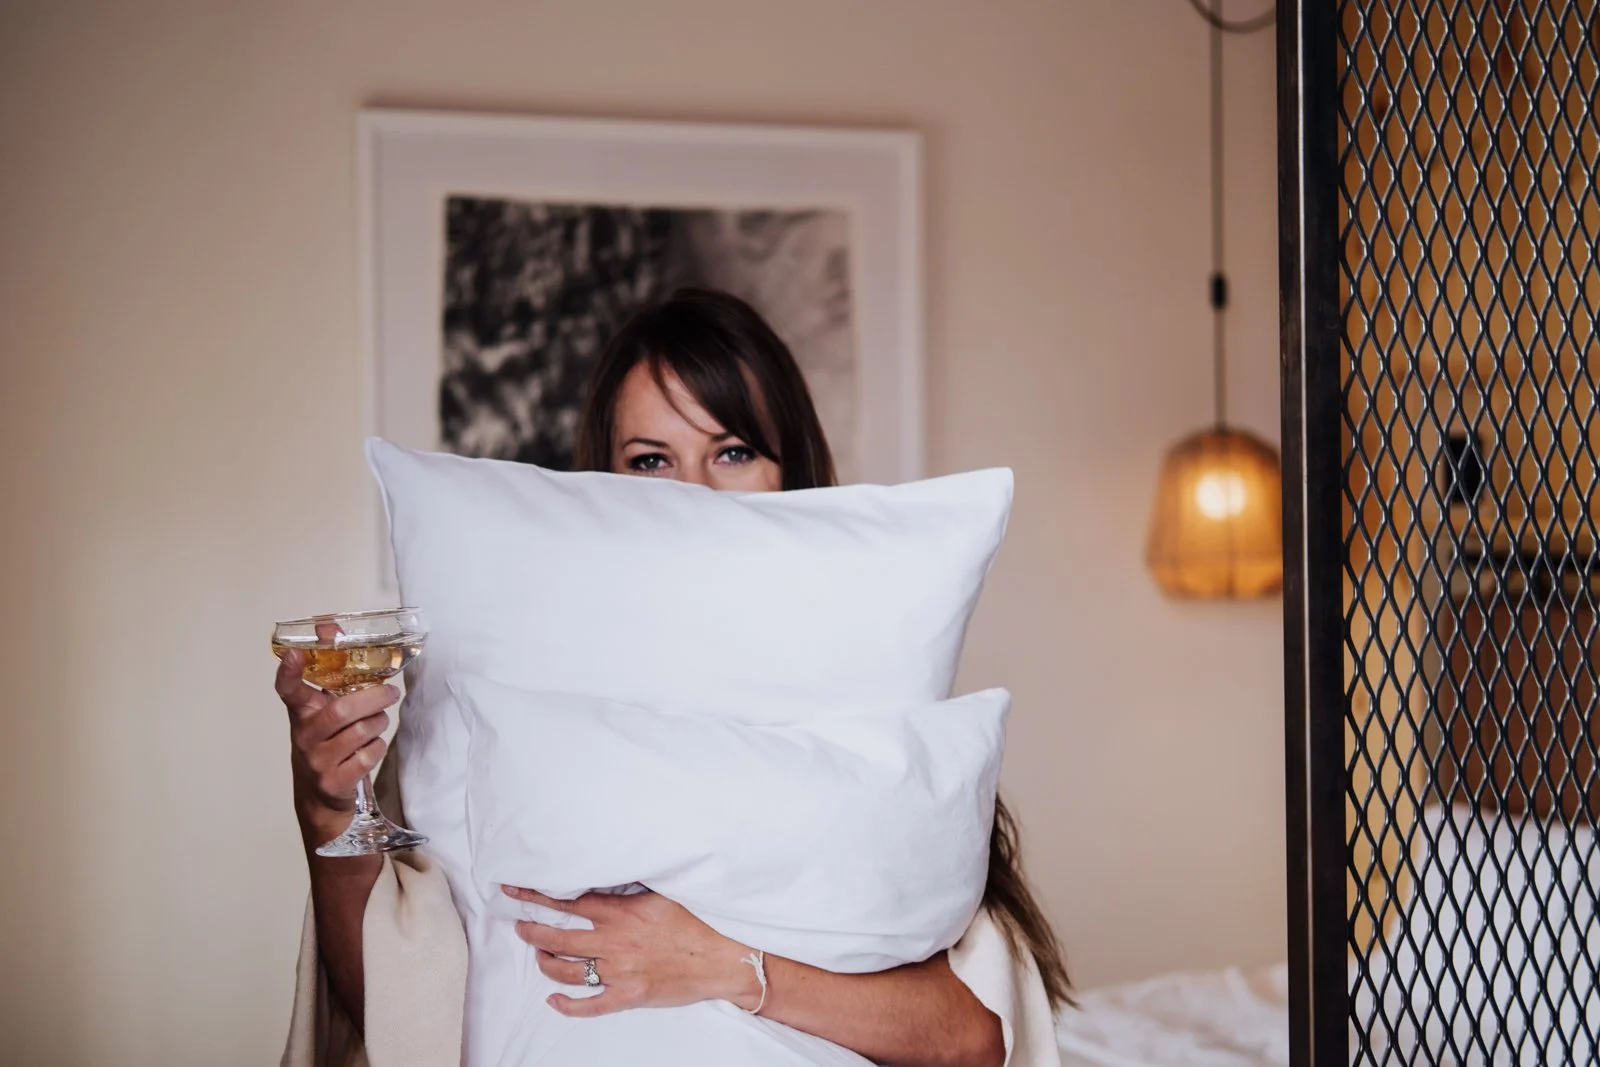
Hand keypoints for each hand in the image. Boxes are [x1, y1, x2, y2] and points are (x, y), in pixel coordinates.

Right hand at [276, 648, 397, 826]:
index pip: (288, 689)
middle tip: (391, 693)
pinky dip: (377, 747)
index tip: (295, 654)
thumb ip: (330, 669)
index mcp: (301, 712)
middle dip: (374, 698)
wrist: (320, 797)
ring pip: (360, 732)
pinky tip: (372, 746)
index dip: (289, 672)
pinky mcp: (333, 782)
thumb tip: (329, 625)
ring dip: (379, 722)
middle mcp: (304, 736)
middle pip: (341, 710)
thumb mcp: (323, 707)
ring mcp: (317, 761)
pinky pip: (368, 756)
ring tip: (379, 720)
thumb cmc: (327, 742)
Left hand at [501, 886, 761, 1016]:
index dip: (537, 896)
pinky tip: (554, 999)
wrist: (723, 957)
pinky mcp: (628, 996)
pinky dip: (567, 1004)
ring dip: (546, 962)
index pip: (568, 903)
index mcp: (621, 913)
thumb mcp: (662, 893)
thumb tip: (607, 873)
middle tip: (520, 926)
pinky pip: (589, 1006)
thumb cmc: (698, 921)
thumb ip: (630, 888)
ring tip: (539, 954)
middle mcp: (613, 942)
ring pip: (567, 970)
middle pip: (558, 938)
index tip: (514, 891)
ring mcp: (619, 972)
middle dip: (532, 932)